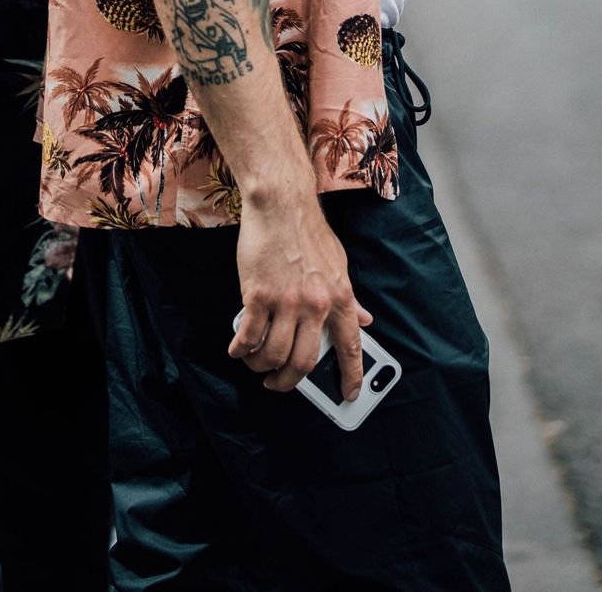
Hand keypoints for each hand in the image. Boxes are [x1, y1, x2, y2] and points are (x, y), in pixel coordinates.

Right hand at [228, 192, 371, 397]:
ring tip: (255, 364)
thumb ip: (348, 297)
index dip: (351, 377)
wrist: (280, 205)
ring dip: (262, 366)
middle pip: (305, 362)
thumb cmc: (308, 232)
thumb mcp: (338, 264)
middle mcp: (315, 304)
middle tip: (278, 383)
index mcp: (339, 297)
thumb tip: (363, 319)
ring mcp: (286, 301)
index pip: (350, 347)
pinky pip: (249, 336)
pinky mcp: (257, 294)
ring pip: (274, 354)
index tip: (348, 396)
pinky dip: (242, 349)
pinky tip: (238, 349)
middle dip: (289, 382)